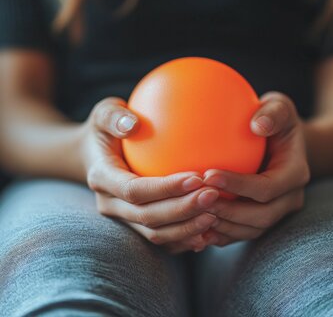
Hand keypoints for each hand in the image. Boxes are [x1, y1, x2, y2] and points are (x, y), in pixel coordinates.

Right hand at [80, 97, 218, 253]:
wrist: (96, 154)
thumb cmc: (108, 129)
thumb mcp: (104, 113)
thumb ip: (114, 117)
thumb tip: (132, 124)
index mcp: (102, 177)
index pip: (134, 190)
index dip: (165, 188)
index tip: (196, 178)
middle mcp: (109, 204)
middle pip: (147, 216)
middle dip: (182, 210)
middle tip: (213, 196)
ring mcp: (122, 218)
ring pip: (155, 234)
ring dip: (186, 228)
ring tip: (216, 216)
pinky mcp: (135, 224)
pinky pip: (161, 239)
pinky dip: (183, 239)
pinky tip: (208, 232)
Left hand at [202, 92, 309, 246]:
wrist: (280, 142)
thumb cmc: (275, 120)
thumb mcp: (279, 107)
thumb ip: (274, 113)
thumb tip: (258, 125)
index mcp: (295, 173)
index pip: (267, 187)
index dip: (239, 186)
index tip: (208, 175)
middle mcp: (289, 198)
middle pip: (260, 217)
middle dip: (227, 212)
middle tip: (196, 200)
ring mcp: (276, 211)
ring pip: (250, 230)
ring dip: (222, 226)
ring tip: (193, 215)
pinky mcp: (262, 218)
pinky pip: (242, 233)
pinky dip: (221, 234)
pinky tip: (198, 229)